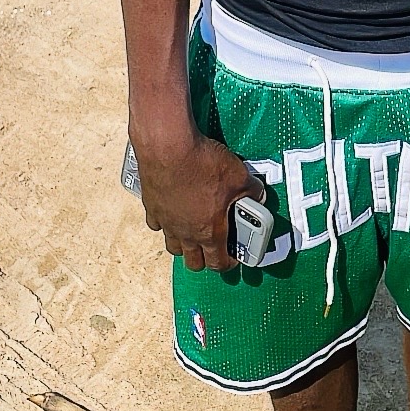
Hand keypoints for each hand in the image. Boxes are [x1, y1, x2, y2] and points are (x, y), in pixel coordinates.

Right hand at [132, 128, 263, 272]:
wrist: (168, 148)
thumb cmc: (202, 164)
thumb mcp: (239, 176)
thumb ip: (252, 191)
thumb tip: (258, 194)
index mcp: (210, 232)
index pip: (218, 263)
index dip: (229, 263)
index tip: (233, 257)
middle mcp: (186, 233)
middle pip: (193, 262)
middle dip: (205, 258)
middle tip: (214, 247)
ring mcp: (166, 222)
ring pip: (173, 246)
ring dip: (184, 244)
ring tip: (193, 231)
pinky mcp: (151, 207)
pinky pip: (157, 224)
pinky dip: (166, 223)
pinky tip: (173, 211)